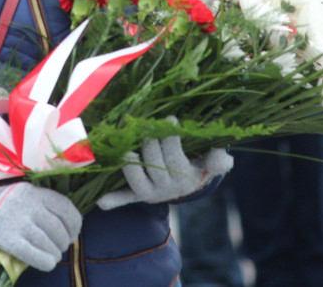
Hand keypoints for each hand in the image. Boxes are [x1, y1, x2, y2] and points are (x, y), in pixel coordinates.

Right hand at [0, 182, 80, 272]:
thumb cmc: (7, 206)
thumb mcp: (26, 194)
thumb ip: (46, 206)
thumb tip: (71, 230)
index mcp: (35, 192)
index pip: (65, 208)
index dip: (74, 224)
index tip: (73, 233)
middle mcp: (28, 205)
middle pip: (57, 228)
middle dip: (63, 241)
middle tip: (61, 247)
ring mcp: (18, 222)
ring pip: (47, 243)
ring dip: (55, 253)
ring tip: (53, 255)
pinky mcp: (8, 239)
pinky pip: (33, 254)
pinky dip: (45, 261)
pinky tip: (48, 263)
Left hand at [96, 134, 233, 209]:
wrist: (187, 186)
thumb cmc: (198, 165)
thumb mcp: (211, 163)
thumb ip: (218, 160)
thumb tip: (220, 155)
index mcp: (184, 177)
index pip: (175, 158)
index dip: (171, 139)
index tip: (170, 120)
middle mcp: (166, 187)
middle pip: (155, 164)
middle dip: (150, 143)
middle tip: (146, 125)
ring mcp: (150, 192)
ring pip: (138, 181)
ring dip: (130, 168)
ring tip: (126, 151)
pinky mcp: (137, 194)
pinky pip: (125, 198)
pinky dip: (114, 200)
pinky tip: (102, 202)